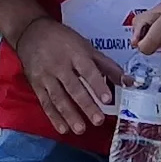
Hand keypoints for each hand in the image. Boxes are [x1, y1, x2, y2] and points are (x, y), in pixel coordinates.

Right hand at [11, 16, 118, 134]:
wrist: (31, 32)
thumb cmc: (63, 41)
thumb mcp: (86, 47)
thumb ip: (107, 66)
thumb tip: (129, 82)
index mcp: (76, 54)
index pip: (88, 71)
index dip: (98, 85)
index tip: (107, 99)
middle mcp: (60, 65)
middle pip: (74, 87)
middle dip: (86, 105)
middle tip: (98, 120)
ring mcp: (46, 76)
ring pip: (58, 98)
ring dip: (69, 115)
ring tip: (80, 129)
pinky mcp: (36, 85)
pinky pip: (45, 103)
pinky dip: (54, 117)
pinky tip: (63, 129)